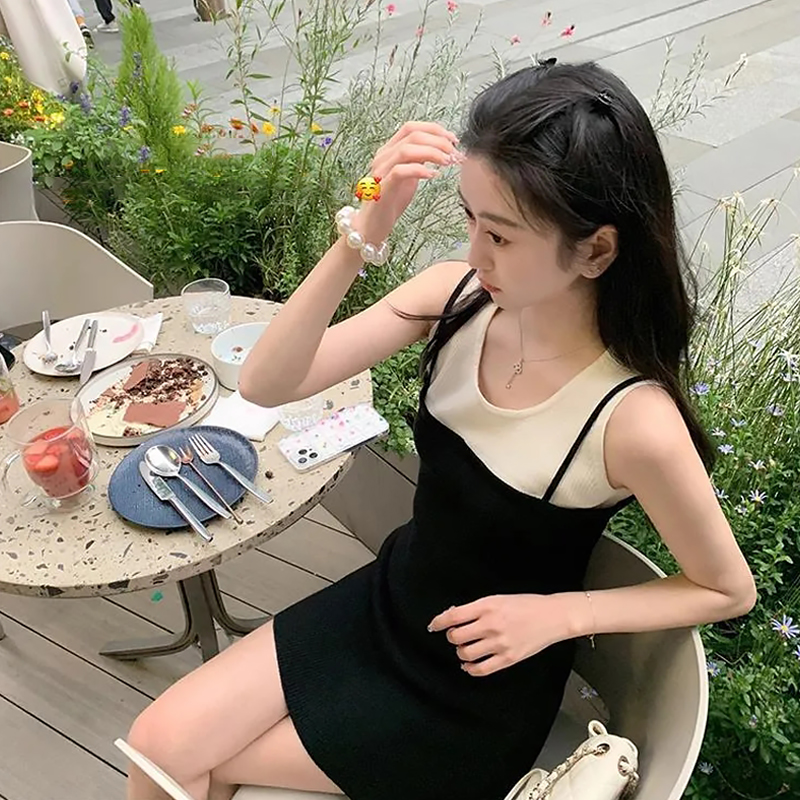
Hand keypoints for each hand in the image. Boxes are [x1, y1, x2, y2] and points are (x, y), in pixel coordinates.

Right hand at [355, 121, 460, 240]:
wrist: (373, 225)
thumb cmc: (392, 201)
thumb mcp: (410, 175)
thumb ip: (420, 159)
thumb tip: (441, 149)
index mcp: (389, 150)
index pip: (411, 128)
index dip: (435, 130)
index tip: (453, 140)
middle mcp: (383, 156)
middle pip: (412, 135)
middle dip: (438, 141)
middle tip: (454, 153)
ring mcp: (381, 171)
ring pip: (407, 150)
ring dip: (432, 153)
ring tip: (447, 162)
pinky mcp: (382, 188)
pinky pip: (400, 171)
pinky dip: (419, 170)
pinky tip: (433, 175)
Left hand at [427, 594, 568, 676]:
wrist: (552, 616)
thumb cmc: (525, 604)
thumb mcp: (498, 598)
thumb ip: (476, 608)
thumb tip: (453, 615)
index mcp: (487, 606)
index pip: (453, 616)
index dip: (439, 622)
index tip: (433, 625)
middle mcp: (491, 625)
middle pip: (456, 637)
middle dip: (452, 636)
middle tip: (457, 635)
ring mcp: (499, 644)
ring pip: (465, 653)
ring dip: (461, 651)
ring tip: (466, 647)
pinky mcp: (508, 659)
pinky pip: (480, 669)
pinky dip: (469, 668)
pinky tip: (468, 664)